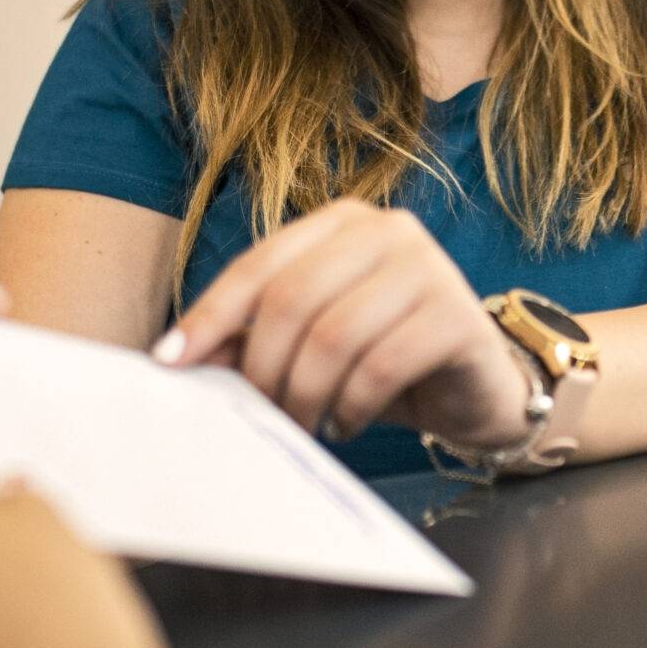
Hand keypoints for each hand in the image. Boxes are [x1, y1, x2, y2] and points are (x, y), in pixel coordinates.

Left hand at [157, 198, 530, 452]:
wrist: (474, 388)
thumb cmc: (383, 360)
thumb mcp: (311, 344)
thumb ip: (254, 336)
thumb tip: (181, 354)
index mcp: (342, 223)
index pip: (260, 264)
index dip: (210, 314)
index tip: (171, 361)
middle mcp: (388, 230)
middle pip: (292, 299)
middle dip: (262, 366)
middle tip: (259, 412)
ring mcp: (429, 267)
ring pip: (334, 336)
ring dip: (305, 395)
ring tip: (305, 424)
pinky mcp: (458, 315)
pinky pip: (381, 367)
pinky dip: (351, 406)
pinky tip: (347, 423)